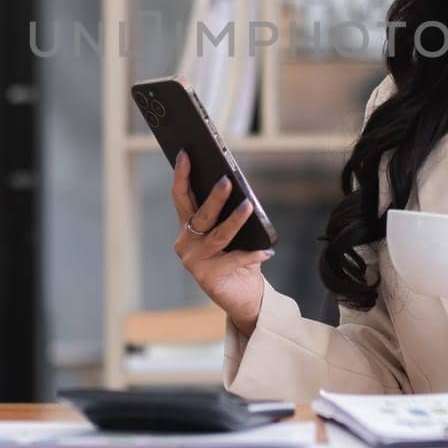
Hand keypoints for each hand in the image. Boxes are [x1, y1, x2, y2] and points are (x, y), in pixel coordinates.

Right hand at [170, 151, 271, 337]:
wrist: (243, 294)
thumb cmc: (238, 256)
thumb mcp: (233, 232)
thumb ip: (229, 214)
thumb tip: (240, 191)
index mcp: (188, 226)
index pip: (181, 196)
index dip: (181, 174)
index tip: (185, 153)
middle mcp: (186, 242)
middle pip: (200, 214)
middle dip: (214, 197)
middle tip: (226, 180)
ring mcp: (194, 261)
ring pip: (218, 235)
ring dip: (235, 220)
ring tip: (248, 206)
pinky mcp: (207, 278)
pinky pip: (234, 260)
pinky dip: (252, 254)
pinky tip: (267, 250)